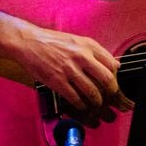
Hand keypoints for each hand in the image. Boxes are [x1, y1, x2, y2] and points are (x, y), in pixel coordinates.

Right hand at [14, 24, 134, 125]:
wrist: (29, 42)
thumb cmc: (53, 41)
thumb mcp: (78, 40)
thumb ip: (96, 51)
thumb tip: (115, 64)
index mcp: (87, 46)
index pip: (111, 63)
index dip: (115, 75)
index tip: (114, 81)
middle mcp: (81, 57)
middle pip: (106, 78)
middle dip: (111, 90)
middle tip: (110, 95)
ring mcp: (69, 70)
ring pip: (92, 91)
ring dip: (97, 101)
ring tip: (97, 103)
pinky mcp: (57, 81)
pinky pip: (74, 97)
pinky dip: (81, 104)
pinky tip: (82, 104)